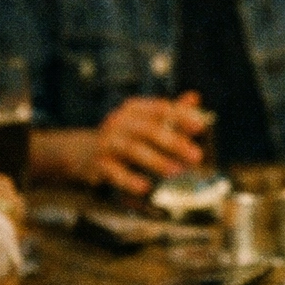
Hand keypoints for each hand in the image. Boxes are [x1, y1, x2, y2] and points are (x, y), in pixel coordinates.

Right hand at [86, 92, 206, 194]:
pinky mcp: (98, 163)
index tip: (201, 126)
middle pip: (150, 130)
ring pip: (133, 150)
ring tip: (176, 171)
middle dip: (175, 143)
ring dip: (157, 161)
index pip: (160, 109)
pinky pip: (114, 172)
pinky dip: (130, 180)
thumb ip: (170, 113)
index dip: (181, 117)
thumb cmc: (124, 136)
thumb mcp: (145, 122)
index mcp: (134, 109)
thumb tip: (195, 96)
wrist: (83, 152)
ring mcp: (108, 142)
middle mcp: (119, 122)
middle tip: (196, 156)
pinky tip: (145, 188)